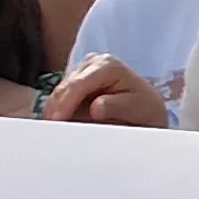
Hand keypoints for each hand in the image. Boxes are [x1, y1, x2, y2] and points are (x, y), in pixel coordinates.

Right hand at [48, 53, 167, 128]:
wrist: (145, 112)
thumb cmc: (144, 109)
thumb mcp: (137, 109)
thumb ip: (116, 107)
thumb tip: (95, 108)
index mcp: (107, 65)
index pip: (77, 84)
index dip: (64, 104)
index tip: (56, 123)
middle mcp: (90, 63)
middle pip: (62, 89)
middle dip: (55, 111)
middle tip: (52, 134)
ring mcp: (79, 73)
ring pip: (56, 96)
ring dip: (54, 114)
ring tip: (57, 134)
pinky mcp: (71, 85)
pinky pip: (56, 101)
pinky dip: (57, 114)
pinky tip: (60, 127)